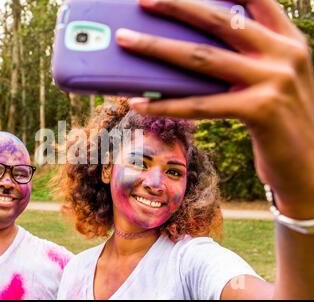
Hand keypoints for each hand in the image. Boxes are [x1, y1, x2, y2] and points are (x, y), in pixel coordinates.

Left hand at [117, 0, 313, 218]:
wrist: (309, 166)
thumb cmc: (280, 122)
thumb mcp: (270, 81)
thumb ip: (245, 61)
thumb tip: (185, 52)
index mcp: (288, 40)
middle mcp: (285, 53)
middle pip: (219, 19)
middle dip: (177, 6)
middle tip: (143, 1)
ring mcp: (275, 79)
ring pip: (202, 58)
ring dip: (157, 47)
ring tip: (126, 40)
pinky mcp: (262, 110)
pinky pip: (200, 105)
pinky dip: (165, 104)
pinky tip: (139, 102)